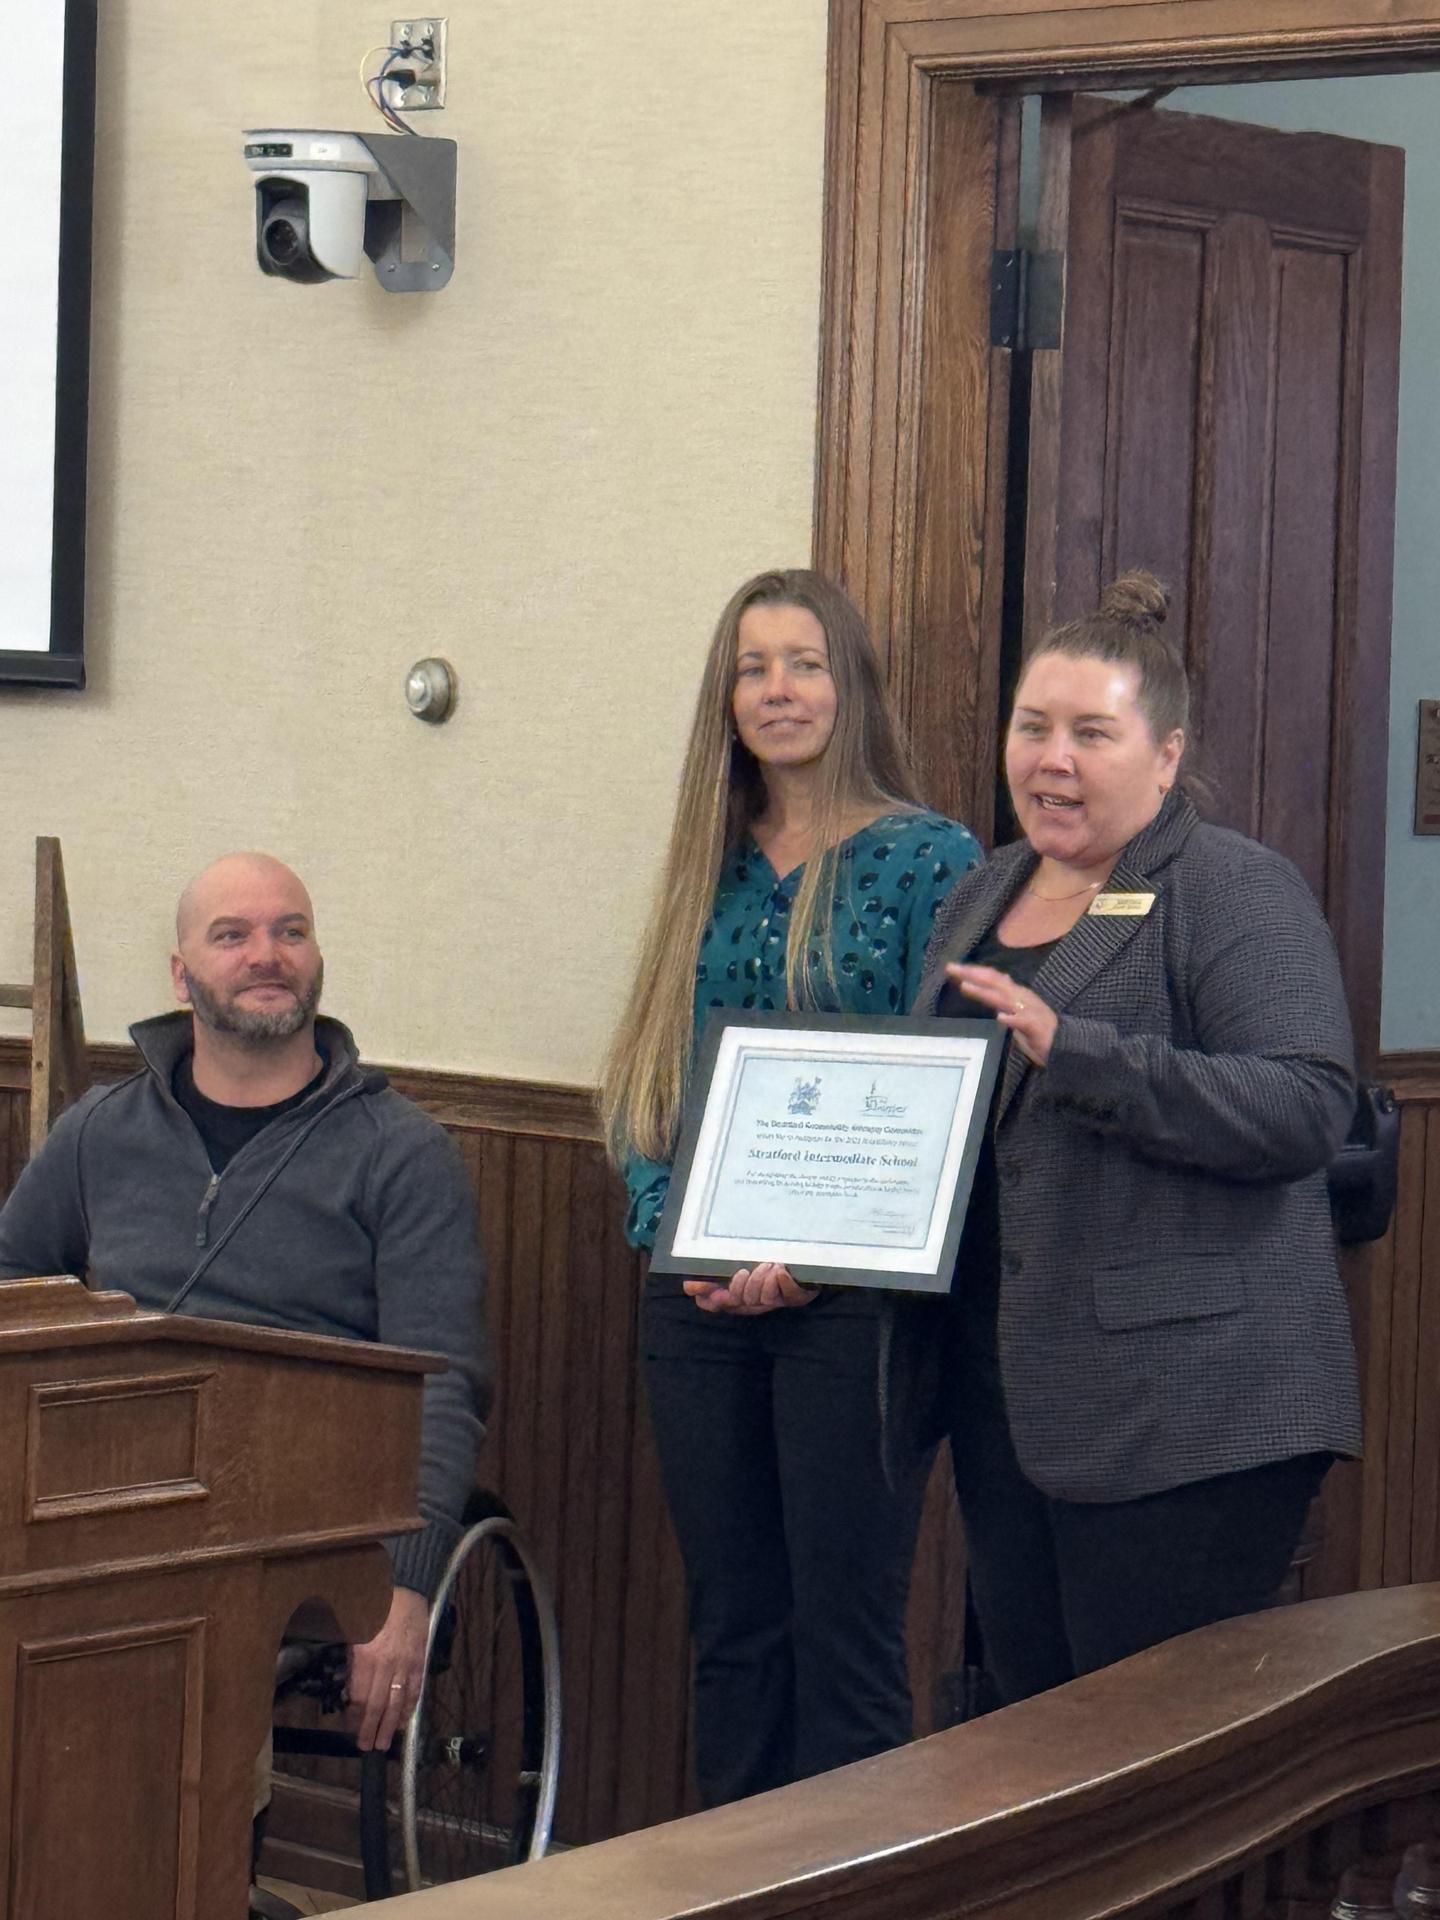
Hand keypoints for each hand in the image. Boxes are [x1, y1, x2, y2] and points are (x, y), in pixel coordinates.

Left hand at [347, 1584, 428, 1751]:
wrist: (404, 1588)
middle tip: (368, 1747)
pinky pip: (416, 1687)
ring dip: (391, 1724)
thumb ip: (353, 1662)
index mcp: (367, 1657)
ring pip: (398, 1701)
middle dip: (372, 1728)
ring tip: (386, 1742)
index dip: (356, 1716)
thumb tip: (353, 1689)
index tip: (351, 1728)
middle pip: (379, 1705)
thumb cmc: (373, 1606)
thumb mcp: (353, 1631)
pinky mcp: (420, 1659)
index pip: (361, 1697)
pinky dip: (410, 1705)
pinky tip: (405, 1719)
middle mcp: (388, 1665)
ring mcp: (406, 1663)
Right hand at [683, 1262, 818, 1314]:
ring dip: (764, 1281)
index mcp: (738, 1296)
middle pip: (743, 1302)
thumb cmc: (763, 1269)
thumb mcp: (733, 1270)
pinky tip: (781, 1271)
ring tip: (768, 1265)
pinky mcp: (797, 1295)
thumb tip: (687, 1286)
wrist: (803, 1267)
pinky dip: (784, 1282)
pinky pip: (791, 1294)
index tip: (716, 1291)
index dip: (714, 1300)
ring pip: (766, 1298)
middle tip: (745, 1271)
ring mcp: (777, 1299)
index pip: (717, 1304)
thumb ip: (711, 1277)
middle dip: (742, 1288)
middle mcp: (756, 1301)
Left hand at [945, 963, 1058, 1066]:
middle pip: (993, 982)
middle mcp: (1020, 997)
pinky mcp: (1036, 1028)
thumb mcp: (1018, 1009)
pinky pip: (1024, 1022)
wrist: (1065, 1044)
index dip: (972, 971)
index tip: (952, 968)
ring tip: (965, 987)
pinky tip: (1000, 1018)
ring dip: (984, 992)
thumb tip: (997, 980)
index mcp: (1016, 993)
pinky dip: (1012, 1019)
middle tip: (950, 968)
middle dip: (972, 974)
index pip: (992, 978)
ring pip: (1004, 999)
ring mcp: (1029, 1011)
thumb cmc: (1038, 1029)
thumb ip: (1007, 996)